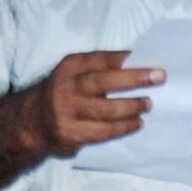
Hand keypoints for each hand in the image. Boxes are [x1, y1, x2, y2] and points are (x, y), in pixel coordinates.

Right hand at [31, 50, 164, 158]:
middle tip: (159, 77)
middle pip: (103, 82)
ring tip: (148, 104)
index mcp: (69, 67)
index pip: (98, 59)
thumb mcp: (73, 73)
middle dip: (134, 79)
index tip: (143, 56)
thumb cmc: (63, 92)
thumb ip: (98, 68)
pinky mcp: (71, 134)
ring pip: (106, 110)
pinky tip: (137, 123)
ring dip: (132, 106)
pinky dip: (123, 128)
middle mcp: (67, 87)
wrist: (32, 122)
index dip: (121, 58)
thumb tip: (138, 63)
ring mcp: (68, 112)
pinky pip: (103, 131)